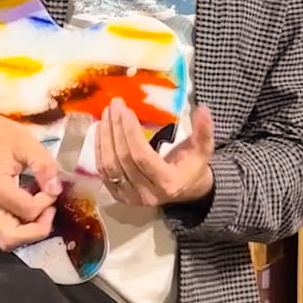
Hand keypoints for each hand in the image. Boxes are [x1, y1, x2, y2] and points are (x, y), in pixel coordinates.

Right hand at [0, 95, 62, 249]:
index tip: (52, 186)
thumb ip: (44, 166)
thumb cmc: (3, 136)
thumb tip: (56, 190)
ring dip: (30, 232)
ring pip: (7, 240)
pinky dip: (23, 227)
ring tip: (42, 210)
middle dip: (36, 230)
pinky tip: (33, 208)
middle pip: (10, 239)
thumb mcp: (28, 144)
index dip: (46, 202)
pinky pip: (6, 231)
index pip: (27, 210)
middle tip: (50, 210)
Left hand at [95, 98, 214, 207]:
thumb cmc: (193, 165)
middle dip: (116, 129)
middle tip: (114, 105)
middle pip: (123, 159)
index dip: (131, 133)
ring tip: (106, 115)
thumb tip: (203, 109)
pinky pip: (103, 172)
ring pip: (109, 166)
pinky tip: (100, 130)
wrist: (185, 189)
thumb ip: (204, 130)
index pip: (142, 157)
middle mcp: (147, 194)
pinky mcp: (119, 196)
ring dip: (104, 138)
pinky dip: (99, 150)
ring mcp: (131, 197)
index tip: (126, 110)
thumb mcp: (203, 149)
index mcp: (168, 183)